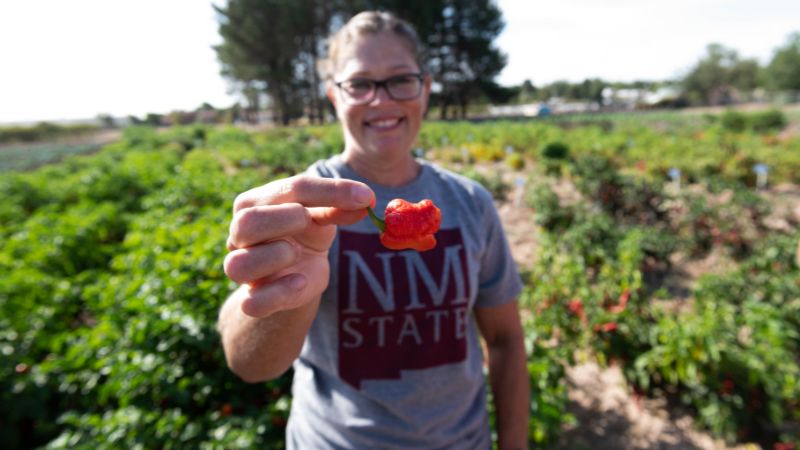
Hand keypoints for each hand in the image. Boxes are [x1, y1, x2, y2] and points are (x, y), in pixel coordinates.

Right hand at [224, 175, 373, 317]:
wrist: (299, 276)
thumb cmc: (306, 236)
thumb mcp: (324, 217)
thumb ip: (339, 206)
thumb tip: (365, 200)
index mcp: (256, 203)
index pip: (289, 189)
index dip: (329, 191)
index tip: (364, 197)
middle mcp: (240, 235)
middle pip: (246, 222)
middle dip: (283, 219)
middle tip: (308, 220)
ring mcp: (242, 268)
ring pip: (239, 264)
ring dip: (275, 256)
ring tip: (297, 253)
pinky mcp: (252, 299)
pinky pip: (252, 302)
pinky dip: (278, 292)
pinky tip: (300, 281)